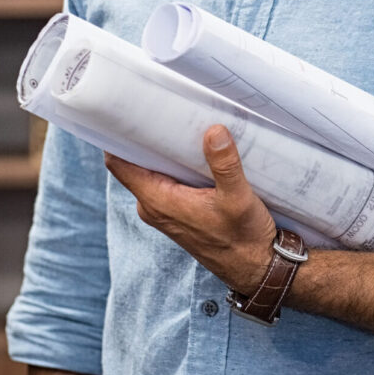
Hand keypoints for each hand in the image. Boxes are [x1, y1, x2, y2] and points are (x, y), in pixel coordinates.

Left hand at [104, 125, 276, 293]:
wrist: (256, 268)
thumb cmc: (244, 239)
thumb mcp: (238, 198)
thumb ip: (224, 164)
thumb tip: (214, 131)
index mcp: (158, 201)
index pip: (119, 163)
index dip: (117, 135)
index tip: (125, 109)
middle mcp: (154, 206)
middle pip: (136, 161)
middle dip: (147, 135)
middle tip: (163, 106)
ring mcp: (165, 209)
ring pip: (154, 170)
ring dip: (166, 149)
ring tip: (183, 122)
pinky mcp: (179, 211)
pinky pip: (168, 179)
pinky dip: (178, 163)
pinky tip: (196, 148)